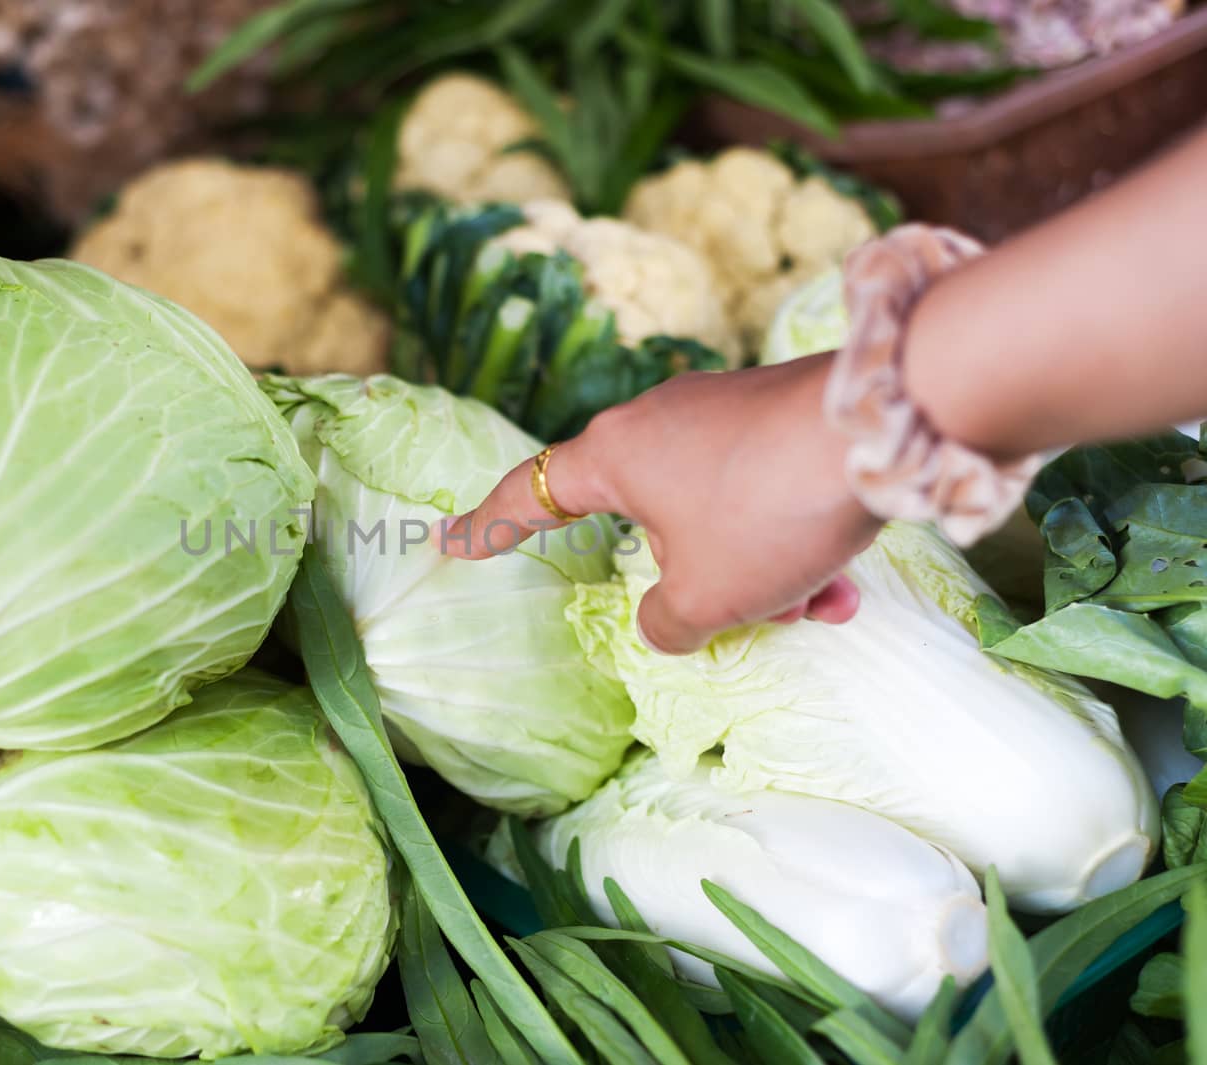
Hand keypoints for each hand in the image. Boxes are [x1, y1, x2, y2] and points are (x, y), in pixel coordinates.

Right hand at [438, 353, 883, 652]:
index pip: (530, 494)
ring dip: (764, 570)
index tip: (452, 541)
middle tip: (753, 616)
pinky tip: (846, 579)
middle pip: (653, 521)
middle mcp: (659, 421)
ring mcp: (722, 409)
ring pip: (722, 512)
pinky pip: (764, 489)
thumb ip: (668, 622)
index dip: (488, 526)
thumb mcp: (707, 596)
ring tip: (821, 604)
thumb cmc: (765, 514)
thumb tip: (669, 618)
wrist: (886, 426)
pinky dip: (793, 539)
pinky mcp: (779, 410)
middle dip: (705, 581)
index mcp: (614, 456)